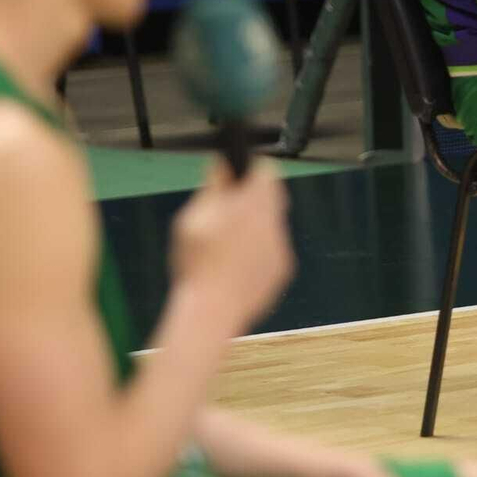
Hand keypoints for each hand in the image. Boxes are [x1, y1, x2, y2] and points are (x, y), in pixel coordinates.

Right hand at [170, 158, 294, 331]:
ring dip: (255, 226)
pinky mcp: (283, 271)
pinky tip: (236, 265)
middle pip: (273, 196)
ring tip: (227, 244)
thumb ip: (213, 187)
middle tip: (229, 209)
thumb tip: (222, 164)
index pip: (266, 170)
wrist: (213, 313)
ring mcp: (282, 248)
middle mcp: (274, 222)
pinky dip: (258, 252)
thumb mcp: (193, 219)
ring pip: (272, 224)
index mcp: (254, 205)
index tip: (238, 175)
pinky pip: (273, 250)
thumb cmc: (197, 264)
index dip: (251, 169)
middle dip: (253, 198)